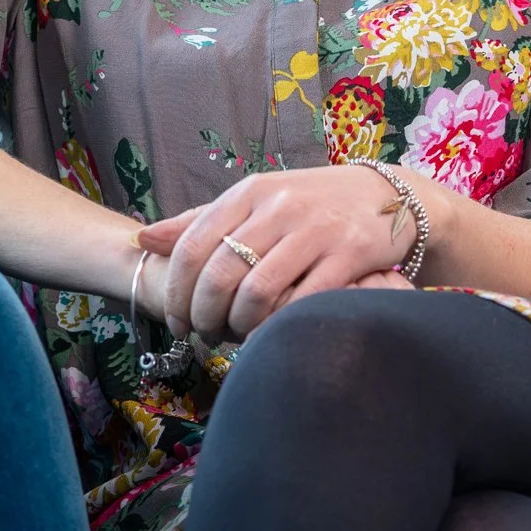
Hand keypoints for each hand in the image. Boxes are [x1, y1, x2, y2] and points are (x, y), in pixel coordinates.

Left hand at [134, 166, 420, 342]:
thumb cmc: (311, 203)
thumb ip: (201, 220)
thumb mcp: (255, 200)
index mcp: (249, 192)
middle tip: (204, 336)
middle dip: (203, 316)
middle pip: (219, 274)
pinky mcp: (348, 255)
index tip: (176, 322)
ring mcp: (315, 231)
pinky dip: (278, 328)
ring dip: (238, 327)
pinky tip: (270, 338)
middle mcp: (279, 208)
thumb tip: (143, 238)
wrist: (388, 196)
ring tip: (235, 338)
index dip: (177, 293)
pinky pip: (301, 302)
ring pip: (256, 293)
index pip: (192, 246)